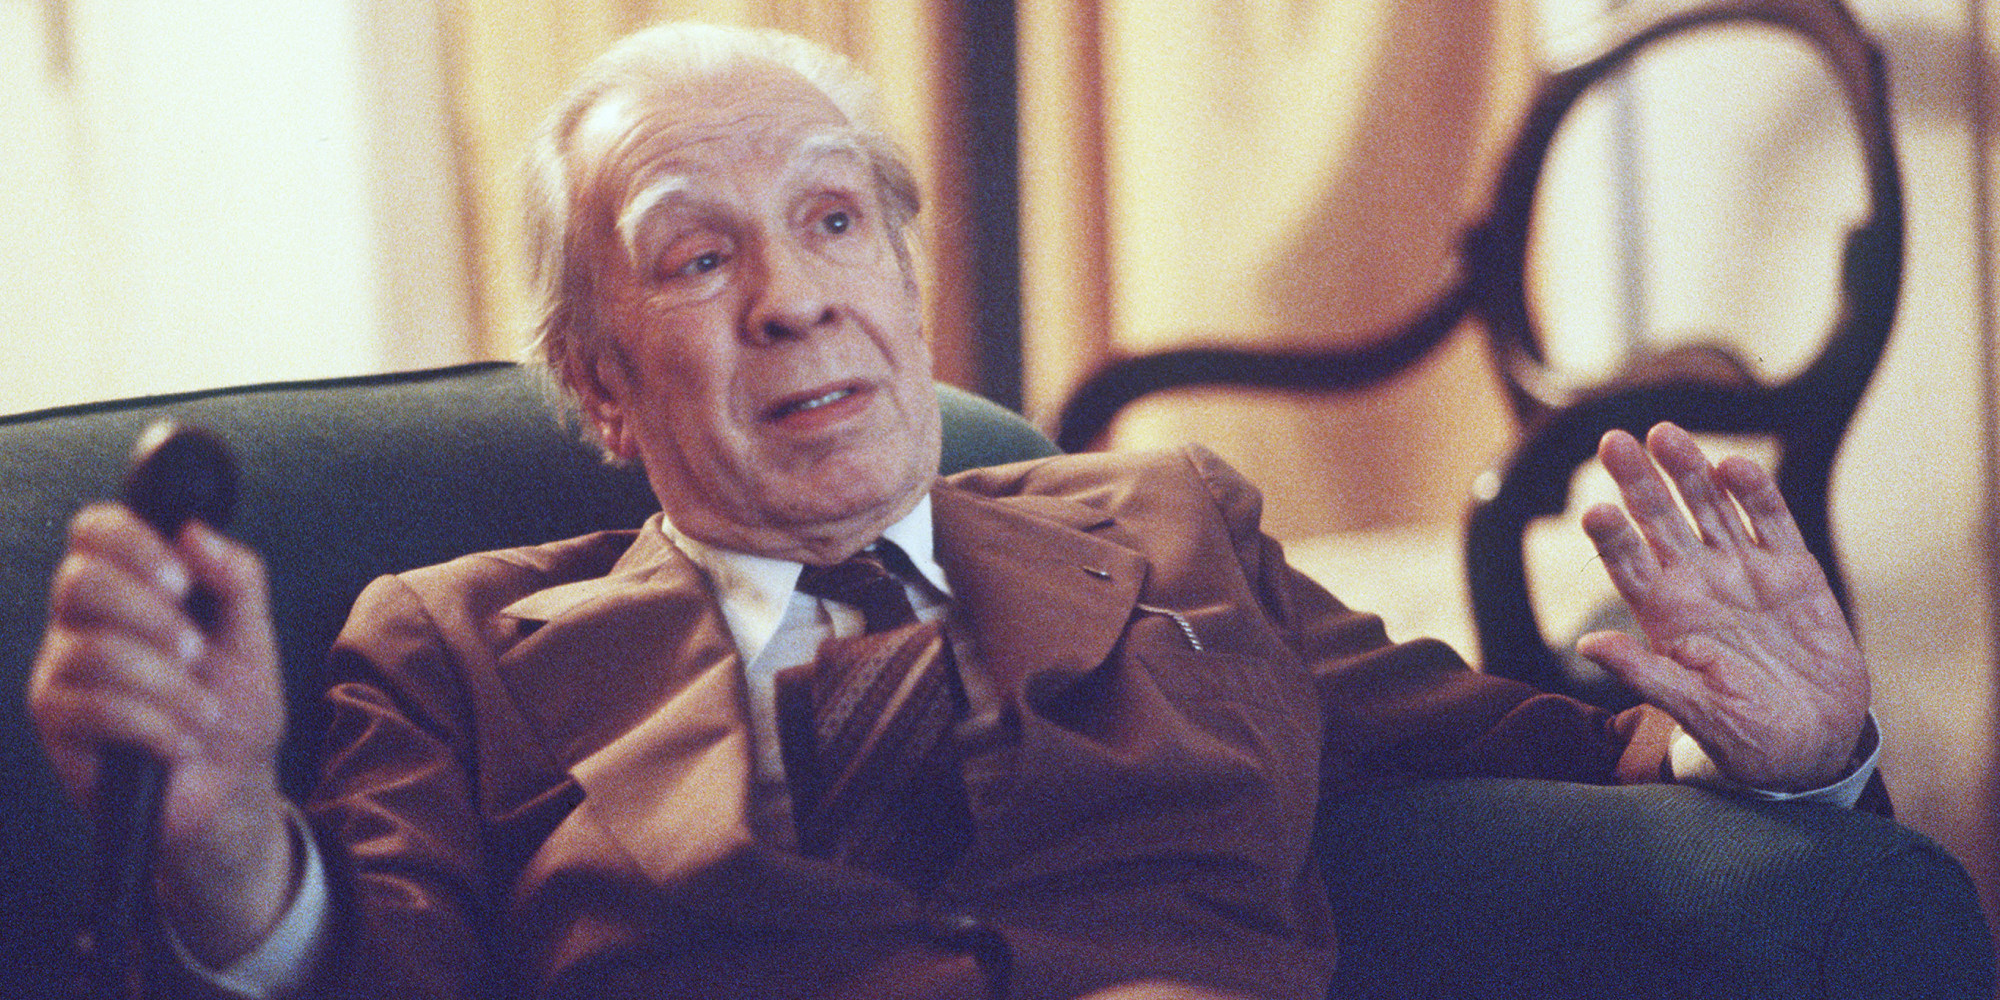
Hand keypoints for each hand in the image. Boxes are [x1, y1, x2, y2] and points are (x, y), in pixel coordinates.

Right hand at [28, 504, 291, 962]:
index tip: (183, 582)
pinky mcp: (55, 723)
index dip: (133, 542)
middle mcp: (81, 620)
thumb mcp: (253, 635)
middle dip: (152, 618)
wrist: (231, 786)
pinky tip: (182, 744)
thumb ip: (236, 577)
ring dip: (169, 686)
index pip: (95, 529)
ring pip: (93, 651)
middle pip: (79, 581)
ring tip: (205, 714)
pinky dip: (156, 727)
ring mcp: (60, 671)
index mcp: (127, 585)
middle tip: (198, 653)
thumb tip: (195, 531)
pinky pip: (92, 708)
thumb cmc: (235, 703)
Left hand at [1575, 423, 1868, 791]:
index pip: (1627, 564)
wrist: (1814, 744)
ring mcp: (1745, 572)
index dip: (1611, 537)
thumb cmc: (1744, 736)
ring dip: (1688, 472)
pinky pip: (1770, 523)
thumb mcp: (1692, 710)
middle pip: (1660, 522)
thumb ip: (1644, 674)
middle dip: (1638, 482)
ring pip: (1709, 509)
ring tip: (1665, 435)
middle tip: (1612, 441)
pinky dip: (1754, 494)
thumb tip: (1588, 644)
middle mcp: (1698, 583)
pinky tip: (1733, 466)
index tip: (1594, 511)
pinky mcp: (1793, 571)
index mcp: (1664, 614)